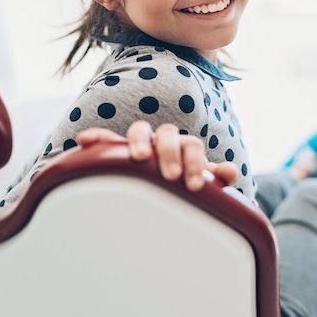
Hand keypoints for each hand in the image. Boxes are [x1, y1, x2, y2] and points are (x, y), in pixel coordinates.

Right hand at [76, 121, 238, 190]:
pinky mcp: (117, 150)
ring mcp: (140, 143)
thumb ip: (214, 176)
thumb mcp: (196, 181)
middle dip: (170, 152)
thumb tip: (231, 172)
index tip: (193, 185)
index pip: (191, 145)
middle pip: (168, 134)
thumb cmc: (178, 183)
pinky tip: (85, 141)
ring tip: (139, 157)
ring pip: (140, 130)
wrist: (159, 186)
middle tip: (172, 175)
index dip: (194, 162)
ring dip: (140, 141)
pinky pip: (106, 139)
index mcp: (183, 146)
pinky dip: (97, 137)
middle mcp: (162, 140)